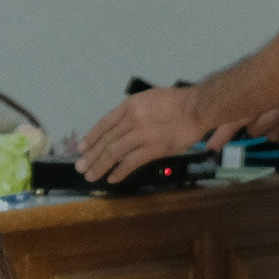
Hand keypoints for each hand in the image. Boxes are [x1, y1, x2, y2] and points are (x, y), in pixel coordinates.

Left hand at [75, 86, 237, 185]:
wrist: (197, 107)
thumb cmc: (177, 102)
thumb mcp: (149, 99)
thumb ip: (134, 113)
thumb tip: (121, 127)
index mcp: (130, 106)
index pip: (104, 124)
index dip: (91, 137)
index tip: (81, 148)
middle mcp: (132, 119)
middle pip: (106, 140)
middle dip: (91, 155)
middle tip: (80, 167)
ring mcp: (141, 134)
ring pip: (114, 152)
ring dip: (100, 165)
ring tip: (90, 176)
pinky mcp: (153, 148)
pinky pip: (131, 162)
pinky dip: (119, 171)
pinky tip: (112, 178)